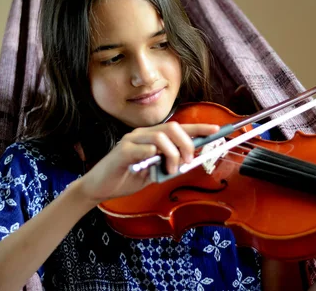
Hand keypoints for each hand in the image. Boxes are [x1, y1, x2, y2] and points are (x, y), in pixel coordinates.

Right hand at [77, 121, 219, 203]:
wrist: (99, 188)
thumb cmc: (127, 178)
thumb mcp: (154, 172)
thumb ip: (169, 164)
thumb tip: (190, 160)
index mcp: (152, 137)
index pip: (179, 128)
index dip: (198, 128)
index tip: (216, 130)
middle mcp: (142, 134)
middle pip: (172, 128)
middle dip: (186, 145)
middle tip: (187, 163)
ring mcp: (131, 140)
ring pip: (160, 136)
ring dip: (172, 154)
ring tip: (170, 170)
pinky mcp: (122, 151)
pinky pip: (142, 148)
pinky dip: (152, 155)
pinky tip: (151, 164)